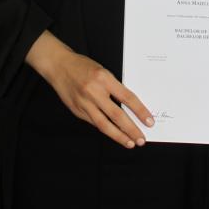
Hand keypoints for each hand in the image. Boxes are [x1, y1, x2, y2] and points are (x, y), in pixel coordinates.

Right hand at [25, 30, 153, 148]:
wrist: (58, 65)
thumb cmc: (82, 66)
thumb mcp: (102, 71)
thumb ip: (113, 87)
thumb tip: (129, 106)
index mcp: (104, 78)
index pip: (127, 98)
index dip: (140, 111)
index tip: (149, 121)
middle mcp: (94, 91)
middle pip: (117, 115)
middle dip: (131, 129)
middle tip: (141, 139)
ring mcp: (84, 103)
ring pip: (104, 124)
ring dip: (118, 136)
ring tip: (130, 143)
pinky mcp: (76, 110)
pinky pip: (93, 122)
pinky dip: (105, 129)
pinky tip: (113, 134)